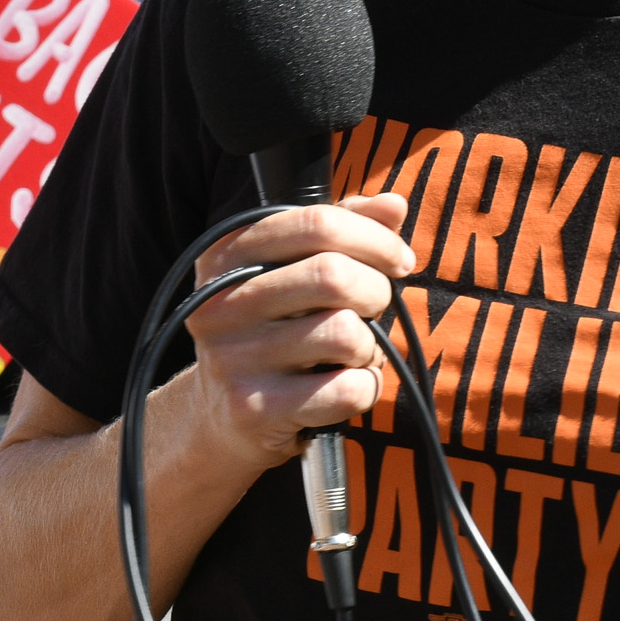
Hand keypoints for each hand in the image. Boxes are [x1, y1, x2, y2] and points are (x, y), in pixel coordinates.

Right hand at [171, 191, 414, 475]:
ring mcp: (233, 358)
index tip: (398, 260)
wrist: (221, 416)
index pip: (316, 223)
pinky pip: (347, 389)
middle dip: (375, 292)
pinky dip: (365, 388)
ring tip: (350, 354)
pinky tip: (344, 388)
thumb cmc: (274, 332)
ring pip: (345, 334)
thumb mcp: (295, 273)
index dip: (375, 238)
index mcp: (227, 256)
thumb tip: (392, 204)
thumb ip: (343, 231)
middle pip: (334, 275)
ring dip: (368, 346)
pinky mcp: (254, 409)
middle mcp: (221, 303)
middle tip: (373, 309)